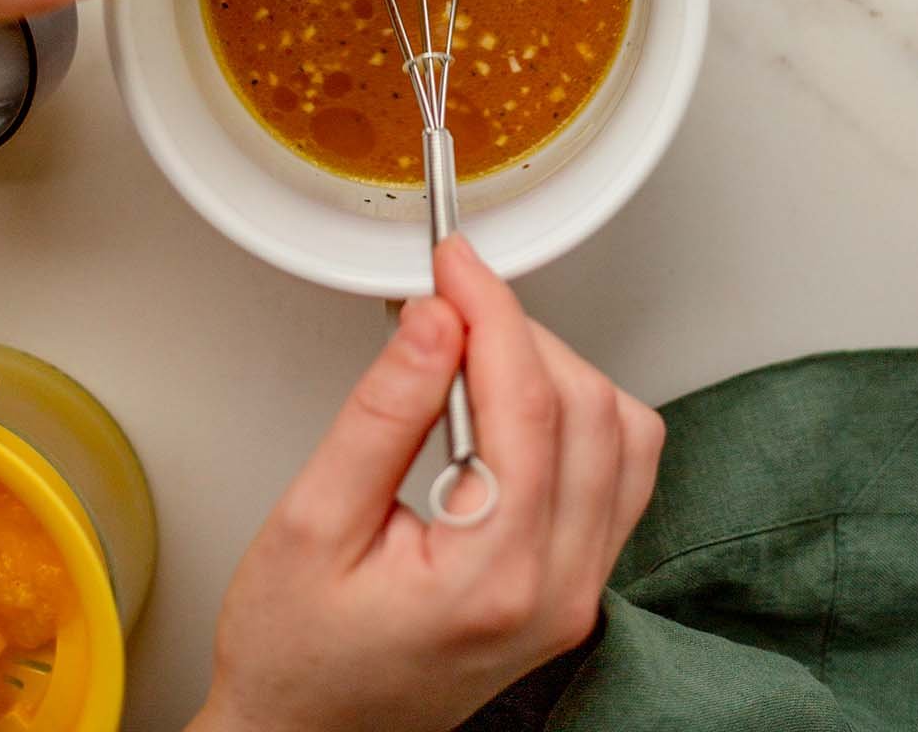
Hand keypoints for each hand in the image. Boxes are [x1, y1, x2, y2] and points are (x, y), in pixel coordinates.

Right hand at [195, 236, 663, 731]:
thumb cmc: (295, 654)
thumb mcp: (311, 520)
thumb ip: (382, 413)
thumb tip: (437, 320)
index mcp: (493, 576)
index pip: (529, 400)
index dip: (492, 308)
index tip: (454, 262)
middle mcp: (557, 590)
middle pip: (586, 406)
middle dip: (518, 331)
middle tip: (449, 301)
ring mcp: (576, 593)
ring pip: (620, 433)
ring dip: (555, 369)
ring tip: (474, 354)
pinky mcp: (575, 587)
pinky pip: (621, 473)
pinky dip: (579, 414)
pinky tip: (515, 404)